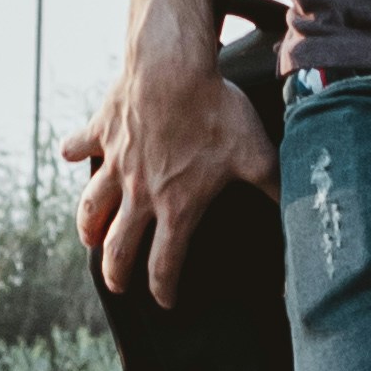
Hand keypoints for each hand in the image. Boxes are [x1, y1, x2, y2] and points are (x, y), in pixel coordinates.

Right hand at [66, 30, 279, 307]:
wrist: (172, 68)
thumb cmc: (214, 111)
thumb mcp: (255, 153)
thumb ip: (274, 186)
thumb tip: (301, 214)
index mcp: (176, 207)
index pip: (165, 263)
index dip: (164, 288)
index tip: (165, 302)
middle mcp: (139, 193)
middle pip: (118, 247)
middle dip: (116, 273)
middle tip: (116, 285)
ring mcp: (116, 163)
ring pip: (92, 206)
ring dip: (88, 226)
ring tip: (88, 238)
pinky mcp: (101, 132)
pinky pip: (80, 144)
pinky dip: (73, 150)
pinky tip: (69, 153)